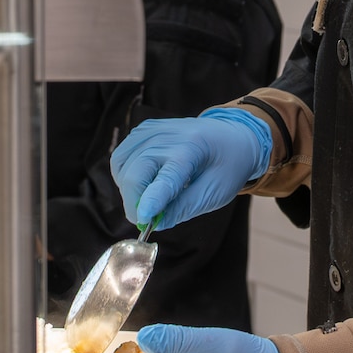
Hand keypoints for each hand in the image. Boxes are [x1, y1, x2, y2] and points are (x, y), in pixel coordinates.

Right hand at [109, 110, 269, 232]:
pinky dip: (125, 176)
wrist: (232, 135)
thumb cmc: (226, 166)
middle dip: (134, 203)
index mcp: (193, 149)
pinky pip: (121, 158)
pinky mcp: (143, 130)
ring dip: (128, 190)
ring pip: (121, 166)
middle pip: (136, 173)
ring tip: (148, 199)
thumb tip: (154, 223)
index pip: (167, 177)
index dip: (152, 200)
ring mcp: (152, 129)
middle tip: (146, 220)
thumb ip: (184, 208)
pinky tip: (143, 183)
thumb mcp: (215, 193)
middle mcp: (169, 135)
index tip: (143, 221)